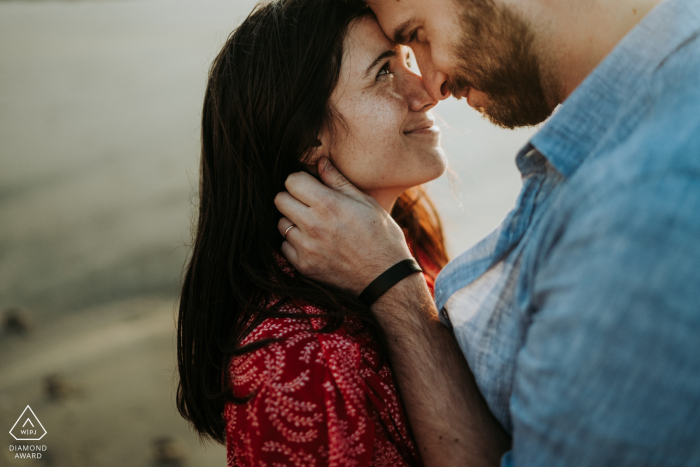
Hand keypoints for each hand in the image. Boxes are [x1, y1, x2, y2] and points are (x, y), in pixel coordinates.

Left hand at [274, 158, 411, 293]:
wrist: (386, 278)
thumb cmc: (382, 237)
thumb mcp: (366, 203)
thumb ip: (339, 181)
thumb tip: (320, 162)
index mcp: (328, 204)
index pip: (291, 181)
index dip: (301, 180)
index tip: (311, 186)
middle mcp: (312, 225)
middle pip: (280, 200)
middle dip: (292, 197)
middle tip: (309, 204)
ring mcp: (305, 247)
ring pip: (280, 224)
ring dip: (292, 221)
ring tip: (313, 225)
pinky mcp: (303, 266)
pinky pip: (284, 247)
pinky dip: (294, 244)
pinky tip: (313, 243)